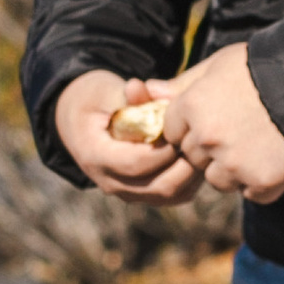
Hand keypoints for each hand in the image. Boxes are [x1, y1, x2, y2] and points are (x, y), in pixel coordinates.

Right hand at [55, 70, 203, 203]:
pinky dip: (191, 179)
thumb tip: (138, 88)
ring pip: (170, 195)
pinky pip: (174, 196)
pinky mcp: (143, 194)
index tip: (183, 127)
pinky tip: (198, 154)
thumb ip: (125, 95)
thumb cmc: (94, 101)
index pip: (137, 164)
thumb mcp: (104, 91)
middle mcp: (110, 182)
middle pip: (159, 187)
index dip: (165, 148)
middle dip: (186, 163)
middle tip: (201, 138)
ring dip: (192, 173)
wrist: (80, 121)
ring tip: (202, 145)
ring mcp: (127, 193)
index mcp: (95, 158)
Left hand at [157, 39, 283, 202]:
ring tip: (262, 142)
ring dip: (235, 169)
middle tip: (243, 128)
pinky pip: (252, 193)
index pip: (173, 131)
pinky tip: (278, 156)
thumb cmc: (265, 68)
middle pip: (195, 158)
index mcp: (192, 108)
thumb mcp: (219, 65)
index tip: (218, 115)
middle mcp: (207, 140)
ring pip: (219, 180)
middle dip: (212, 148)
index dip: (193, 125)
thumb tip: (145, 90)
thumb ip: (182, 84)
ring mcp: (234, 165)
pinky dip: (263, 181)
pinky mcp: (261, 183)